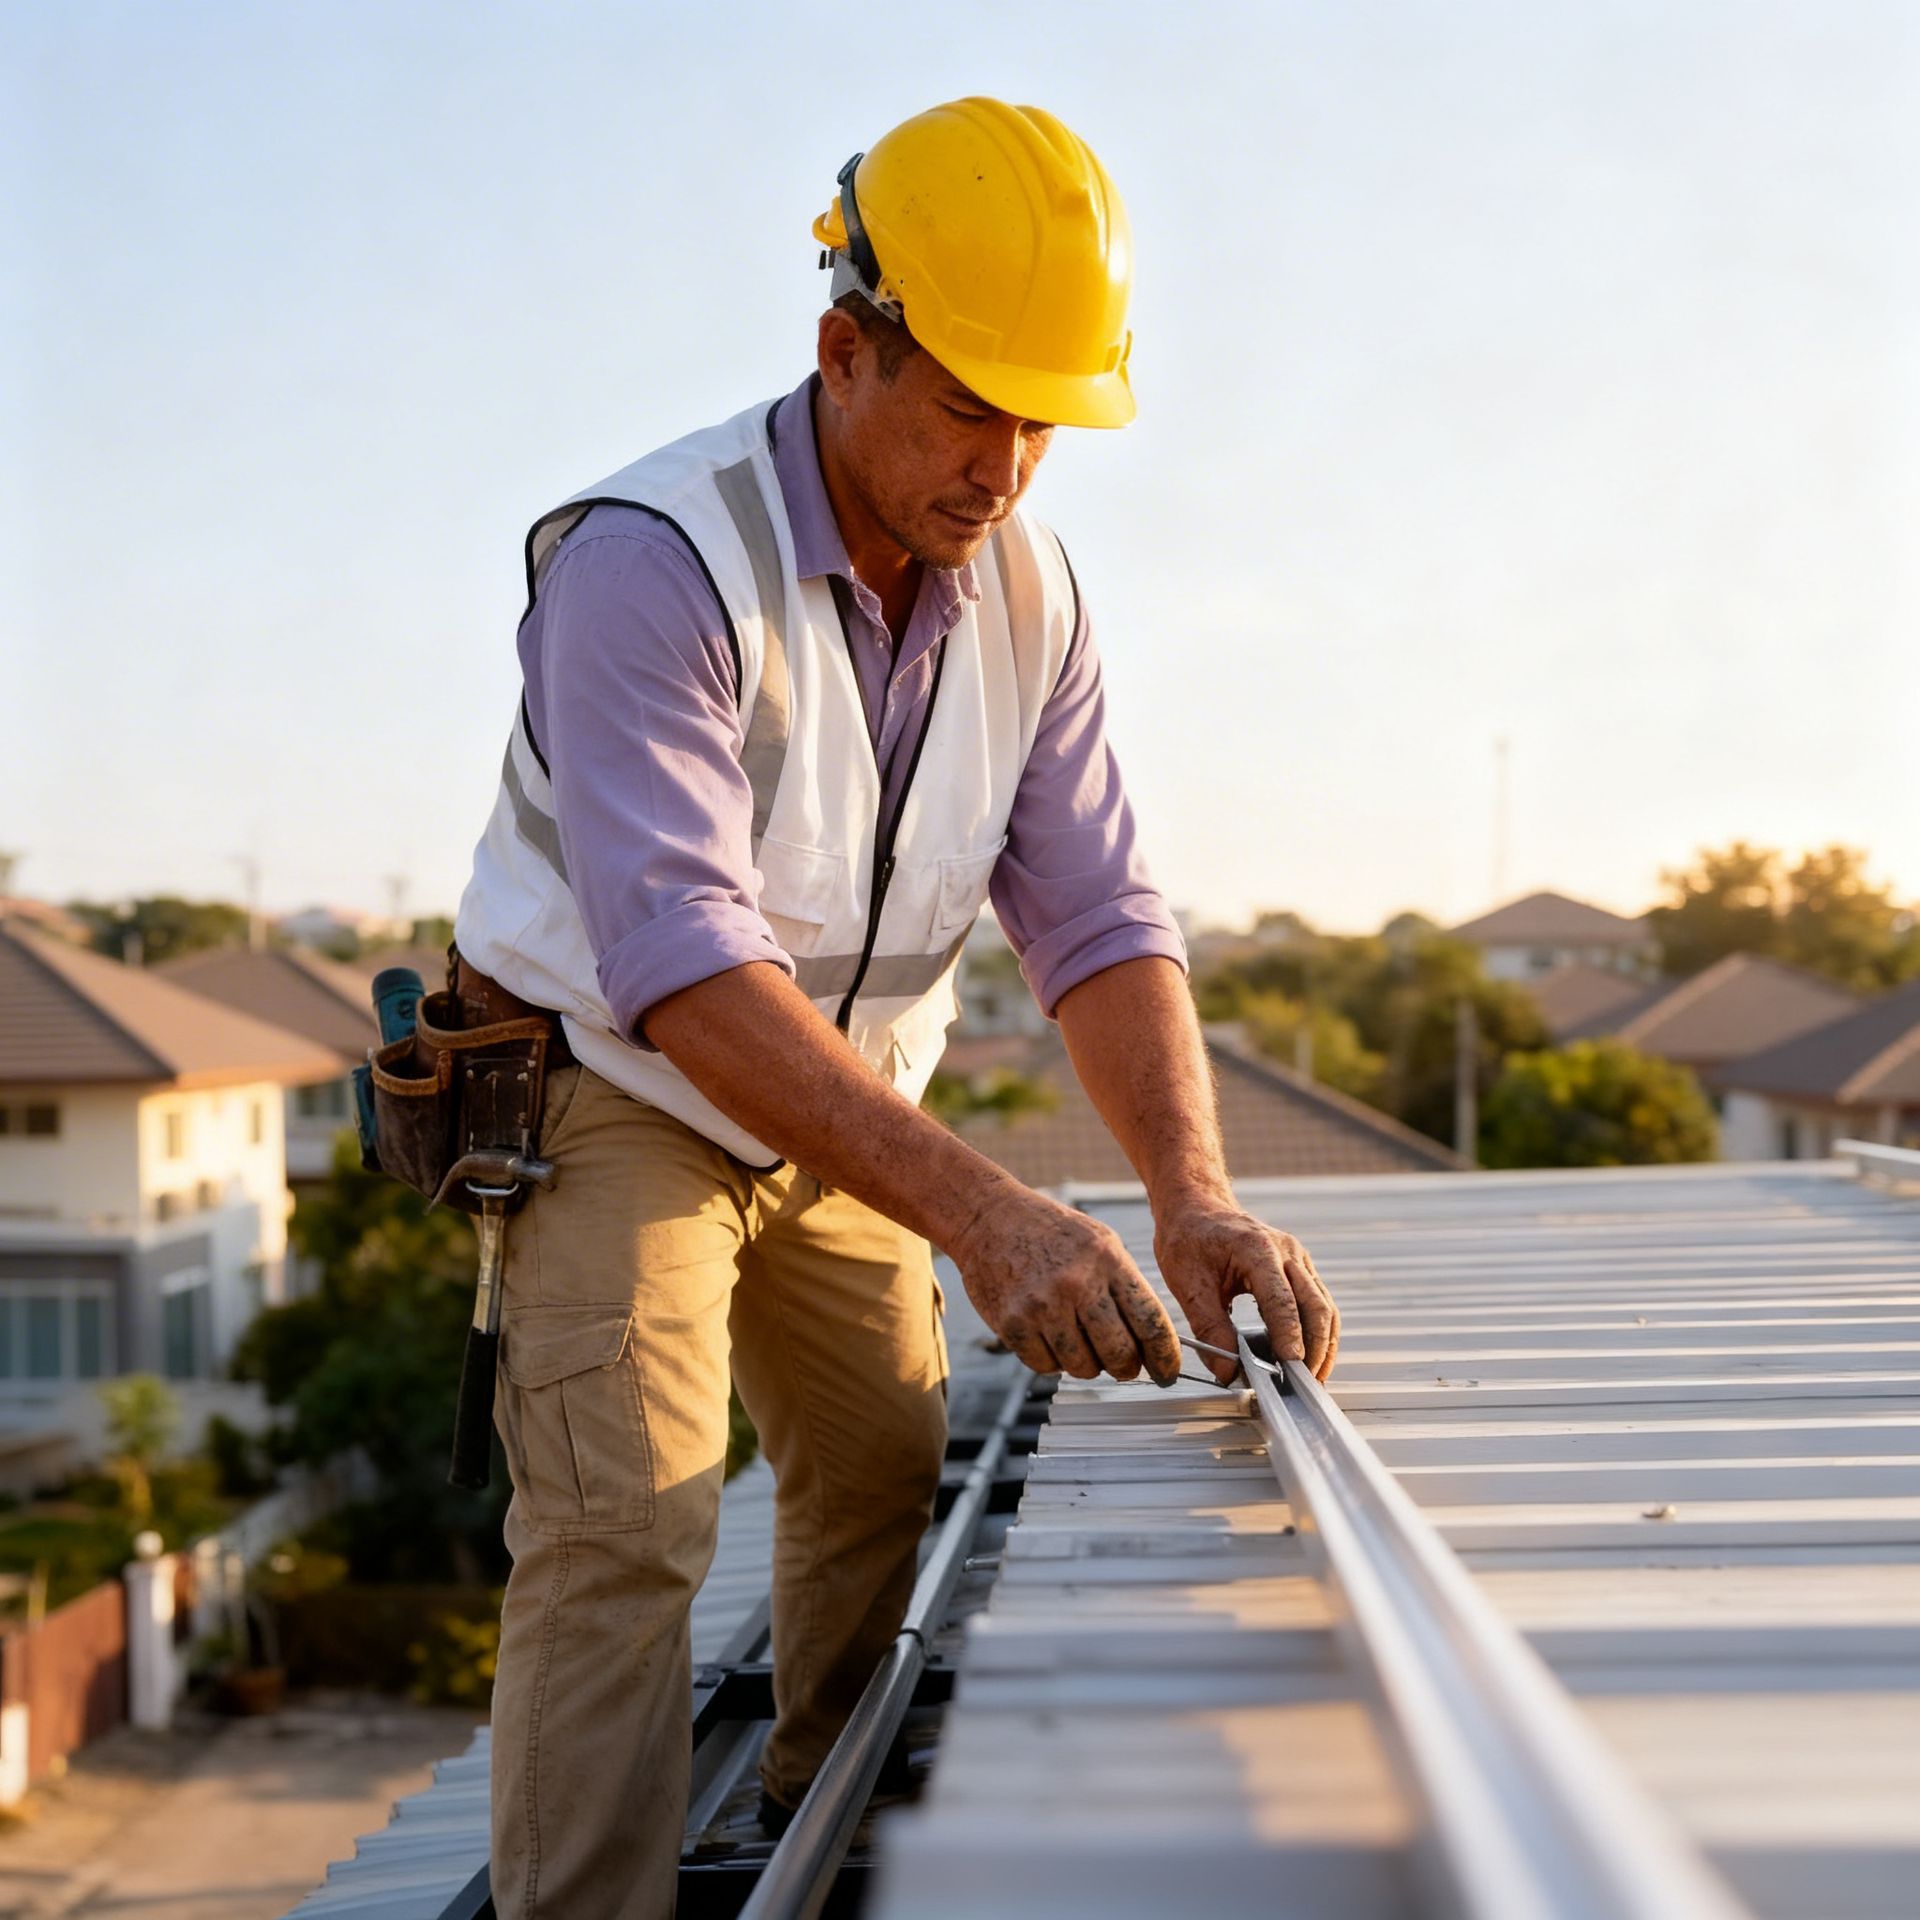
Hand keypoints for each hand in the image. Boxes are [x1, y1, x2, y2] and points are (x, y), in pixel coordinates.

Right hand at [950, 1187, 1182, 1384]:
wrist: (989, 1218)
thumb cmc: (1050, 1232)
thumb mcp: (1100, 1243)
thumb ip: (1125, 1287)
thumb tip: (1150, 1342)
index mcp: (1107, 1259)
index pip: (1150, 1322)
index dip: (1165, 1357)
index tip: (1167, 1372)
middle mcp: (1076, 1282)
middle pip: (1119, 1354)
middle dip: (1126, 1368)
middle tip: (1123, 1366)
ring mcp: (1042, 1305)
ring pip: (1082, 1367)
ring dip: (1087, 1364)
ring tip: (1079, 1341)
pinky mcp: (1012, 1323)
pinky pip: (1045, 1366)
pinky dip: (1052, 1361)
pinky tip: (1049, 1336)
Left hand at [1154, 1203, 1338, 1383]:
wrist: (1196, 1207)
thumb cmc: (1188, 1238)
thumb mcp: (1186, 1283)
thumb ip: (1209, 1328)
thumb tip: (1228, 1371)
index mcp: (1257, 1249)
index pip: (1282, 1301)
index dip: (1289, 1337)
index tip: (1289, 1368)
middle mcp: (1286, 1251)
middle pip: (1316, 1306)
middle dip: (1314, 1348)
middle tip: (1304, 1384)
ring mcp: (1298, 1258)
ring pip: (1324, 1306)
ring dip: (1323, 1344)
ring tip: (1312, 1379)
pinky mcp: (1299, 1268)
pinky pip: (1318, 1302)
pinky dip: (1319, 1332)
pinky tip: (1310, 1357)